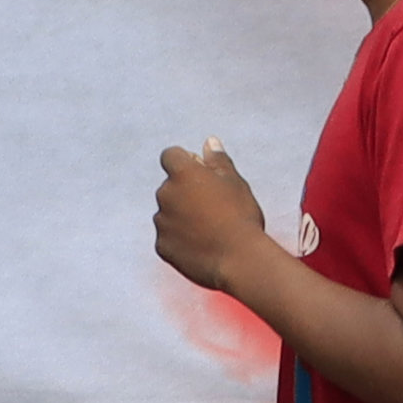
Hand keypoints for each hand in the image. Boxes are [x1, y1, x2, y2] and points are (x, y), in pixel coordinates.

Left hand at [155, 143, 269, 291]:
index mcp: (183, 173)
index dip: (185, 163)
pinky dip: (181, 240)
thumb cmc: (241, 216)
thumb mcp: (235, 183)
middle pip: (170, 187)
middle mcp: (165, 194)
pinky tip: (203, 246)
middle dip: (186, 193)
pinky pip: (169, 238)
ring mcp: (161, 222)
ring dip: (183, 217)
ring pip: (169, 213)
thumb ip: (218, 161)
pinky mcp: (162, 246)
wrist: (239, 260)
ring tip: (211, 231)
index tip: (202, 175)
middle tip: (215, 208)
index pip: (171, 156)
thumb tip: (209, 142)